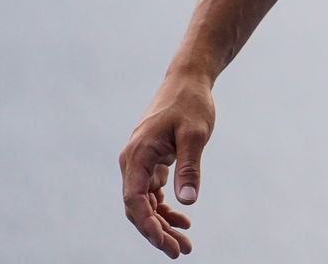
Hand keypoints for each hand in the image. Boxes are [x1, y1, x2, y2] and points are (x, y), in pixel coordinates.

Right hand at [119, 72, 214, 258]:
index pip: (135, 201)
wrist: (188, 80)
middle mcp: (133, 162)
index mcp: (137, 155)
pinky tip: (183, 219)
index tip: (166, 243)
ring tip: (184, 244)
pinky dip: (166, 208)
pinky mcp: (152, 161)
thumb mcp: (195, 134)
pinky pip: (154, 192)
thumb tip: (188, 202)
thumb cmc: (191, 103)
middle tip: (179, 252)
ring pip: (146, 203)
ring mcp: (141, 162)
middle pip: (138, 208)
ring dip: (163, 223)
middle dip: (157, 232)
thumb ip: (190, 167)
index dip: (148, 226)